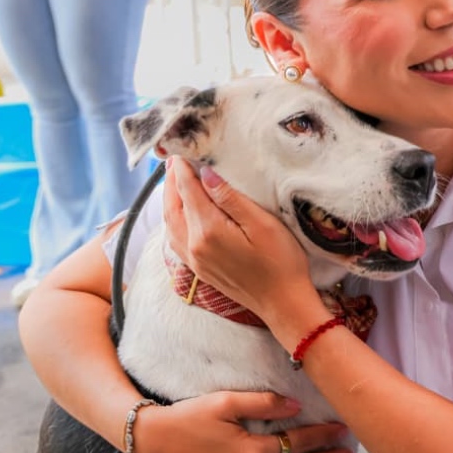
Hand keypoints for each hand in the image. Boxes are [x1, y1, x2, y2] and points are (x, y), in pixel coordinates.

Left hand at [163, 158, 312, 320]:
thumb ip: (230, 198)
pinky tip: (182, 212)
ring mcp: (194, 260)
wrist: (283, 303)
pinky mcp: (199, 269)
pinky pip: (175, 238)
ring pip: (170, 222)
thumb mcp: (262, 224)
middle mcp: (194, 246)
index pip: (188, 190)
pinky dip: (173, 219)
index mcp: (208, 230)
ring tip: (176, 181)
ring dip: (170, 199)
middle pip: (173, 205)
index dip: (184, 167)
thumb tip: (205, 174)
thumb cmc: (281, 262)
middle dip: (172, 180)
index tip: (182, 149)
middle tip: (176, 159)